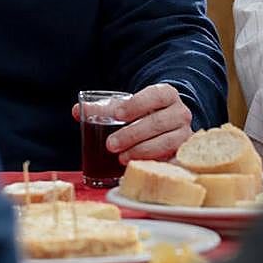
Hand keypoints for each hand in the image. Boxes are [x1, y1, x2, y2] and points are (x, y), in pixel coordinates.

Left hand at [71, 83, 193, 162]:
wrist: (167, 124)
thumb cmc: (143, 114)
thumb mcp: (127, 107)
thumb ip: (104, 108)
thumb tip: (77, 111)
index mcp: (167, 95)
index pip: (156, 95)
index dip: (138, 104)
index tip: (118, 114)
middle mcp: (180, 113)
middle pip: (158, 123)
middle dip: (132, 134)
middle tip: (110, 144)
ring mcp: (184, 134)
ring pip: (166, 143)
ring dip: (141, 151)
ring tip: (121, 158)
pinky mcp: (183, 154)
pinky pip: (172, 161)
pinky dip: (155, 164)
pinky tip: (138, 167)